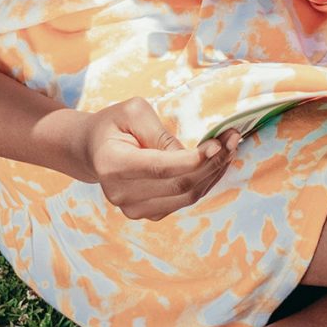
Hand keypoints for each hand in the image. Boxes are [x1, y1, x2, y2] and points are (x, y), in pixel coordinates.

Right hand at [64, 97, 240, 220]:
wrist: (93, 150)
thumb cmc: (114, 125)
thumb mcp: (133, 112)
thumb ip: (160, 134)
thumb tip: (191, 156)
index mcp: (113, 165)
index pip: (161, 168)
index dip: (194, 159)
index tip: (218, 144)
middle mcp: (121, 193)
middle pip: (179, 185)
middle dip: (212, 163)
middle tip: (233, 139)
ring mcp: (133, 209)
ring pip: (187, 196)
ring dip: (214, 173)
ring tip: (229, 147)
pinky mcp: (147, 214)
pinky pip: (184, 201)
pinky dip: (204, 182)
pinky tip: (214, 162)